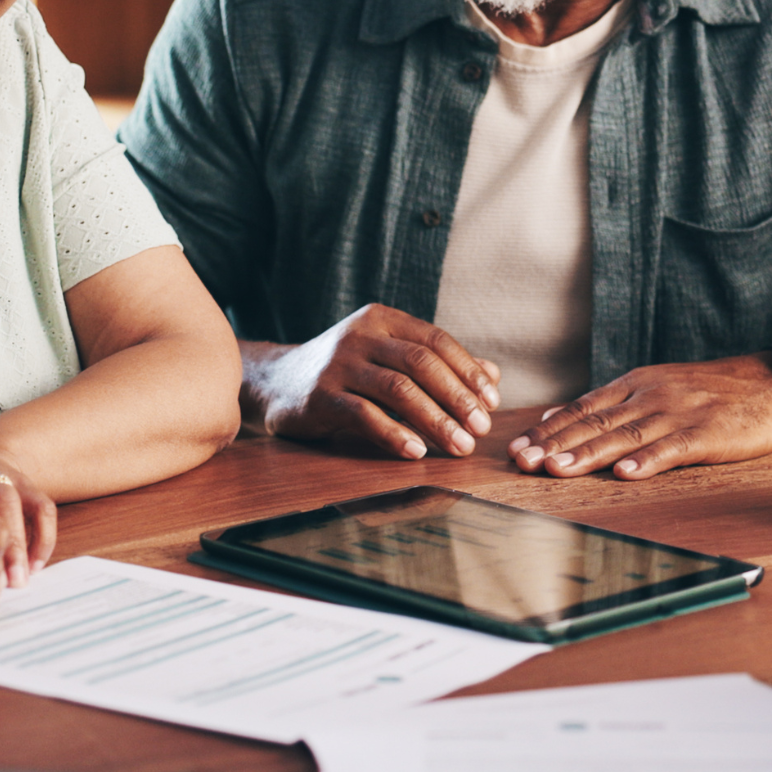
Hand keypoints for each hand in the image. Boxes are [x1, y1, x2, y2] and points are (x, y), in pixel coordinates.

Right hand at [249, 305, 500, 458]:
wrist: (278, 382)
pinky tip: (416, 451)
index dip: (468, 371)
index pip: (436, 340)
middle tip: (481, 429)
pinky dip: (394, 434)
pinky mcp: (320, 396)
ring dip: (435, 420)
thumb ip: (439, 364)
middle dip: (457, 398)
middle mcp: (360, 335)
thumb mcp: (390, 358)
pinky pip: (364, 415)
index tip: (492, 402)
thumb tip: (493, 376)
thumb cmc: (348, 371)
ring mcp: (338, 364)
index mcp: (382, 319)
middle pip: (421, 363)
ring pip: (397, 389)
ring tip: (459, 445)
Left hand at [508, 353, 771, 478]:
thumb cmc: (710, 391)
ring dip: (589, 454)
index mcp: (635, 384)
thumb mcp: (654, 386)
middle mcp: (650, 396)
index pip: (582, 407)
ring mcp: (678, 413)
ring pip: (625, 435)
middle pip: (595, 422)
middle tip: (521, 462)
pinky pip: (673, 448)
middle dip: (554, 444)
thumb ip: (607, 404)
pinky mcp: (707, 433)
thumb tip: (554, 417)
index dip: (547, 429)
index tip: (516, 447)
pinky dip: (648, 461)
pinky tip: (626, 474)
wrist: (771, 382)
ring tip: (558, 470)